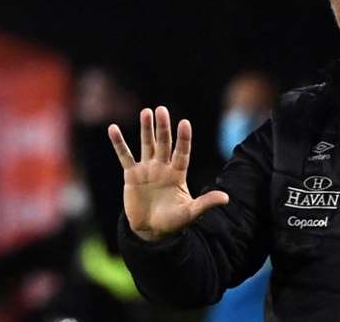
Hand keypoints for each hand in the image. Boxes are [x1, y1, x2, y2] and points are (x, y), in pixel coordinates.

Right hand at [108, 106, 228, 241]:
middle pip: (164, 143)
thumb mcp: (190, 213)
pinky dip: (119, 143)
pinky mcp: (131, 175)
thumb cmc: (173, 221)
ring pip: (147, 145)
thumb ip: (205, 203)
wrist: (151, 230)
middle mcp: (163, 167)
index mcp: (178, 173)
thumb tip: (226, 198)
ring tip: (146, 112)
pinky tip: (113, 128)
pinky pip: (125, 156)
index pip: (182, 152)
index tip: (184, 123)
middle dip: (163, 127)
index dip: (183, 139)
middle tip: (161, 109)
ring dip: (146, 129)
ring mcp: (147, 169)